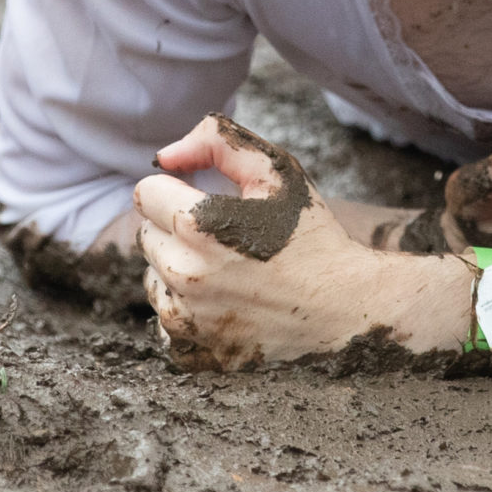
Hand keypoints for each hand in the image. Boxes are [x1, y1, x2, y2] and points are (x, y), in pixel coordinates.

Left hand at [134, 116, 469, 369]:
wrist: (346, 307)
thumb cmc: (312, 235)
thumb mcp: (276, 170)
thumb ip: (217, 141)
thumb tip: (164, 155)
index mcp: (198, 225)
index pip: (146, 192)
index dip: (178, 188)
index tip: (209, 199)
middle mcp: (184, 274)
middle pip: (146, 235)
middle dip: (176, 227)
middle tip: (227, 236)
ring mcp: (185, 320)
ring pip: (152, 279)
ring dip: (178, 270)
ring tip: (229, 270)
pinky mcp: (193, 351)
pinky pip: (164, 324)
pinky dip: (186, 313)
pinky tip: (225, 304)